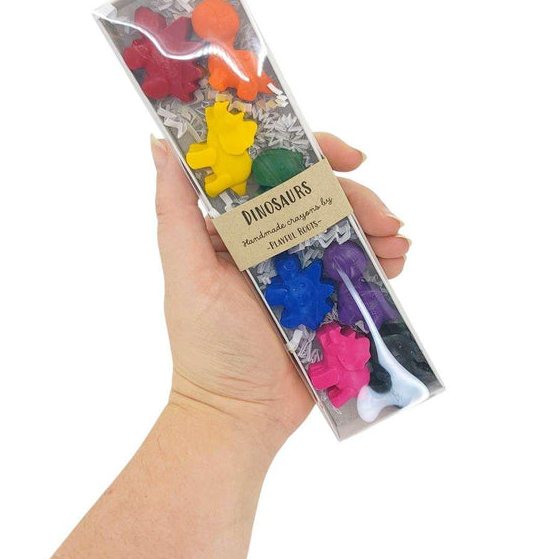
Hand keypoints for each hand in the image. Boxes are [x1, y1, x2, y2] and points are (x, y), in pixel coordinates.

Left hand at [151, 133, 408, 454]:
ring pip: (345, 229)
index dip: (313, 154)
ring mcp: (302, 270)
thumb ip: (176, 211)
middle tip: (386, 218)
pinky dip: (381, 259)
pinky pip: (358, 267)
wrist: (242, 415)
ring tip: (398, 244)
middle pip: (320, 198)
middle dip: (358, 199)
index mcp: (236, 227)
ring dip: (377, 227)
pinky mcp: (327, 299)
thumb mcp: (187, 275)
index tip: (347, 158)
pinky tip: (396, 263)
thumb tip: (160, 143)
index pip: (274, 172)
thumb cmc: (208, 348)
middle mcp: (269, 241)